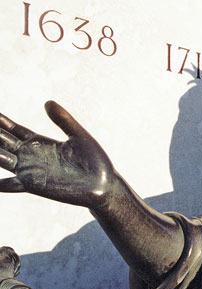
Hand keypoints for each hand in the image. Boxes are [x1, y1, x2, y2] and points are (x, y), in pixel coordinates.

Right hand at [0, 101, 117, 207]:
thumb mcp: (79, 136)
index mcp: (38, 143)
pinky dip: (2, 183)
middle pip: (1, 142)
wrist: (104, 185)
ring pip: (1, 159)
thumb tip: (47, 102)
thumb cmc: (93, 161)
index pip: (11, 129)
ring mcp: (30, 171)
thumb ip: (63, 120)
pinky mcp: (35, 185)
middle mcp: (29, 156)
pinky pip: (13, 184)